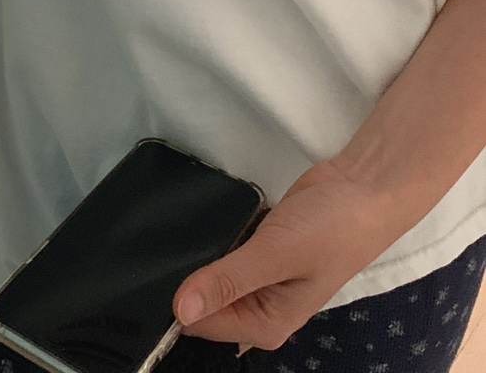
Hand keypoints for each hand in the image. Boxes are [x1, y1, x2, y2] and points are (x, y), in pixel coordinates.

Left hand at [172, 159, 398, 353]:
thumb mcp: (276, 254)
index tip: (150, 272)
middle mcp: (260, 308)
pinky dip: (213, 239)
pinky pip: (224, 252)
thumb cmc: (329, 228)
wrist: (363, 187)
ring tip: (169, 233)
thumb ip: (228, 281)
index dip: (177, 300)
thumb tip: (179, 311)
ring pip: (212, 275)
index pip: (202, 324)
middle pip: (204, 301)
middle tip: (156, 247)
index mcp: (265, 325)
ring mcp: (259, 277)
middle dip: (185, 278)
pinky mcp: (259, 248)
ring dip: (197, 257)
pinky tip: (195, 223)